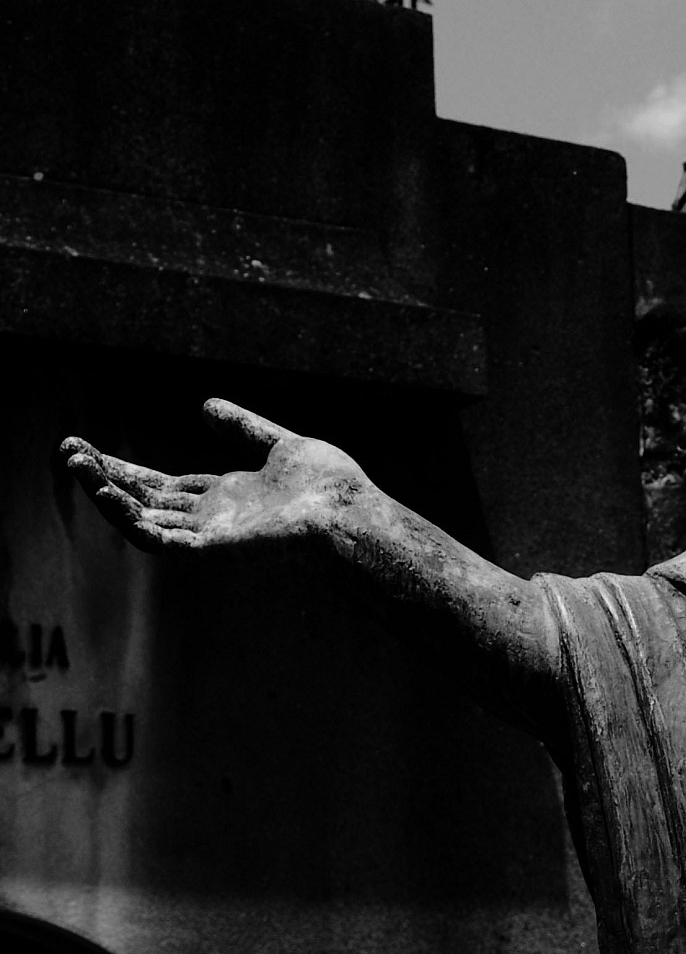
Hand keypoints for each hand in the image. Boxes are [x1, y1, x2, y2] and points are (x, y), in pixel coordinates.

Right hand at [60, 399, 366, 555]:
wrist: (350, 510)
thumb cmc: (329, 485)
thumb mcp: (279, 444)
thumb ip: (243, 428)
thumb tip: (204, 405)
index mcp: (226, 496)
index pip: (162, 484)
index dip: (125, 469)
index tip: (88, 449)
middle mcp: (211, 518)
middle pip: (144, 499)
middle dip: (105, 479)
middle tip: (67, 452)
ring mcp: (209, 534)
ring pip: (142, 518)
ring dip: (106, 495)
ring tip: (76, 465)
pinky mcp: (210, 549)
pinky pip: (159, 538)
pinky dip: (130, 518)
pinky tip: (107, 494)